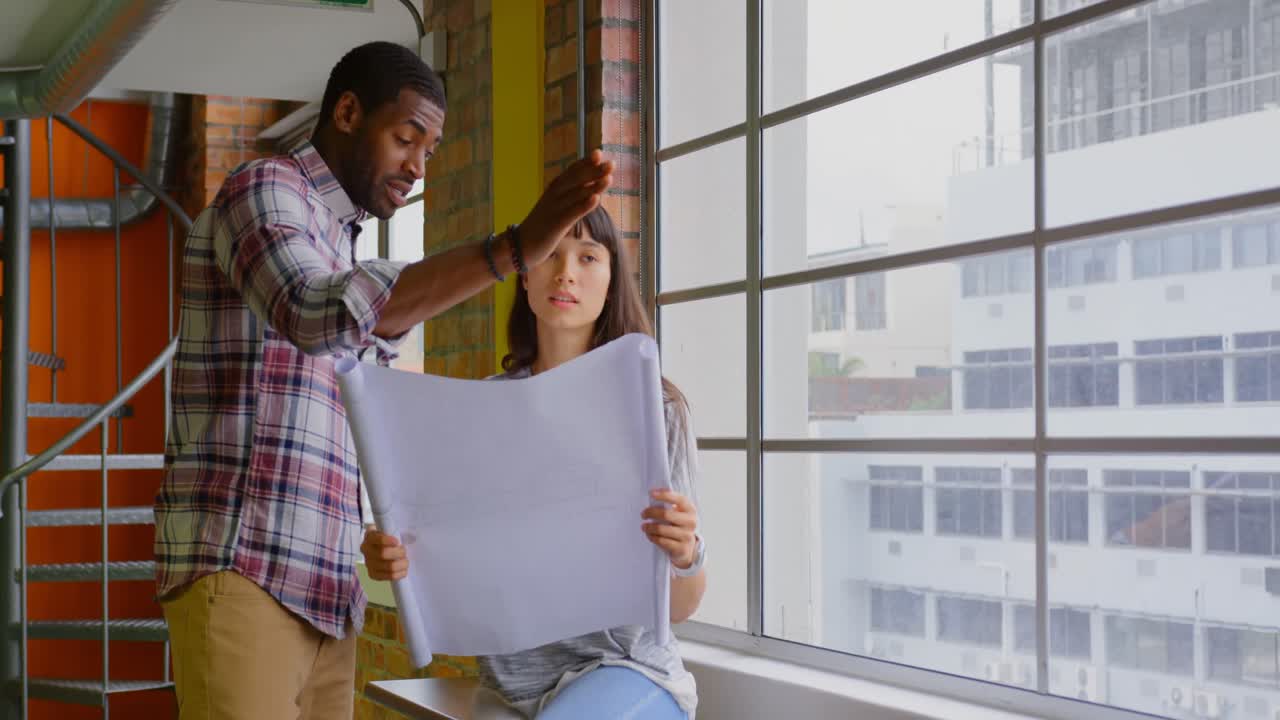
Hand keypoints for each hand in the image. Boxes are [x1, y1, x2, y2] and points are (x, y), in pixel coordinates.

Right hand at [360, 527, 408, 580]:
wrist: (381, 548)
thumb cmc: (389, 537)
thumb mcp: (391, 530)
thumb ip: (398, 532)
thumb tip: (412, 538)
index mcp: (370, 536)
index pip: (377, 539)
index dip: (387, 541)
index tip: (397, 542)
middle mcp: (366, 550)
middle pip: (383, 554)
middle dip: (399, 553)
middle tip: (404, 551)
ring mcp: (368, 563)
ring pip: (389, 567)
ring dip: (402, 564)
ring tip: (405, 561)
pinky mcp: (373, 574)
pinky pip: (389, 576)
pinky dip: (400, 574)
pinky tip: (403, 570)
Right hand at [519, 150, 613, 266]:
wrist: (520, 245)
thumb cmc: (542, 226)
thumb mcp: (555, 207)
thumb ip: (570, 196)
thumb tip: (589, 188)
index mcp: (553, 190)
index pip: (570, 172)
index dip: (585, 162)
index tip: (598, 152)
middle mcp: (553, 195)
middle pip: (575, 180)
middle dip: (593, 171)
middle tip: (611, 163)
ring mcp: (554, 209)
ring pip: (576, 194)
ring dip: (593, 185)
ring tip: (609, 178)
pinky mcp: (556, 225)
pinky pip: (572, 213)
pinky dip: (584, 205)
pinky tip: (596, 198)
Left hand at [641, 489, 699, 569]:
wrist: (687, 548)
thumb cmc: (679, 526)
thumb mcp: (679, 514)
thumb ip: (670, 505)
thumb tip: (652, 494)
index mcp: (690, 510)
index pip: (678, 499)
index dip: (664, 495)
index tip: (651, 493)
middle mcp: (690, 522)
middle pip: (666, 514)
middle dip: (651, 513)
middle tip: (643, 514)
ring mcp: (687, 536)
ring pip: (661, 529)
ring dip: (649, 527)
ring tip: (644, 526)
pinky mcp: (681, 548)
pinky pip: (661, 541)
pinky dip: (652, 537)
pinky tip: (649, 534)